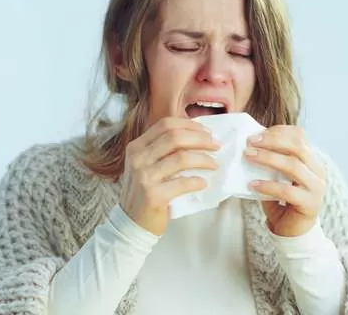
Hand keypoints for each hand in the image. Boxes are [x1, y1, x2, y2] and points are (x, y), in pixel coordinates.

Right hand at [120, 117, 218, 235]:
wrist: (131, 223)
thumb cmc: (143, 192)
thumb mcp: (145, 165)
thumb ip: (162, 150)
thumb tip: (196, 136)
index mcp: (136, 147)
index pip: (165, 125)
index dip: (189, 125)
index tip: (206, 131)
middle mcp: (138, 158)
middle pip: (175, 137)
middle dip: (201, 139)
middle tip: (216, 145)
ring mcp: (144, 177)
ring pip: (181, 158)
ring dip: (203, 160)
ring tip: (214, 164)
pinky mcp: (153, 195)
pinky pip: (182, 183)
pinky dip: (196, 182)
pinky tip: (203, 183)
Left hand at [243, 126, 325, 236]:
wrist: (291, 230)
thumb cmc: (281, 200)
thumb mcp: (276, 175)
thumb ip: (271, 160)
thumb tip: (250, 144)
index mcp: (311, 160)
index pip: (300, 136)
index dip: (278, 132)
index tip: (256, 134)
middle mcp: (317, 171)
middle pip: (298, 147)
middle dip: (272, 141)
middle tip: (250, 143)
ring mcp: (316, 188)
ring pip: (294, 166)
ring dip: (268, 159)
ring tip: (248, 157)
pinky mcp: (310, 204)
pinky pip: (288, 191)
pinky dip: (268, 186)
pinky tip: (252, 184)